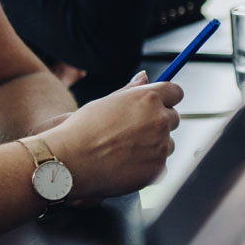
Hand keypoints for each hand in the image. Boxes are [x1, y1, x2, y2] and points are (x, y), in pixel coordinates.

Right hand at [43, 72, 182, 197]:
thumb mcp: (105, 103)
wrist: (69, 162)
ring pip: (168, 143)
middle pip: (173, 118)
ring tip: (124, 150)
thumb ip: (131, 91)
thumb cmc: (81, 131)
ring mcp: (161, 144)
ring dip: (154, 146)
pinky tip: (125, 164)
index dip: (166, 99)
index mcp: (147, 98)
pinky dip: (148, 165)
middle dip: (158, 123)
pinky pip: (161, 164)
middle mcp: (159, 119)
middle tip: (131, 132)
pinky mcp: (159, 167)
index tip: (159, 106)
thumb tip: (145, 77)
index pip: (175, 92)